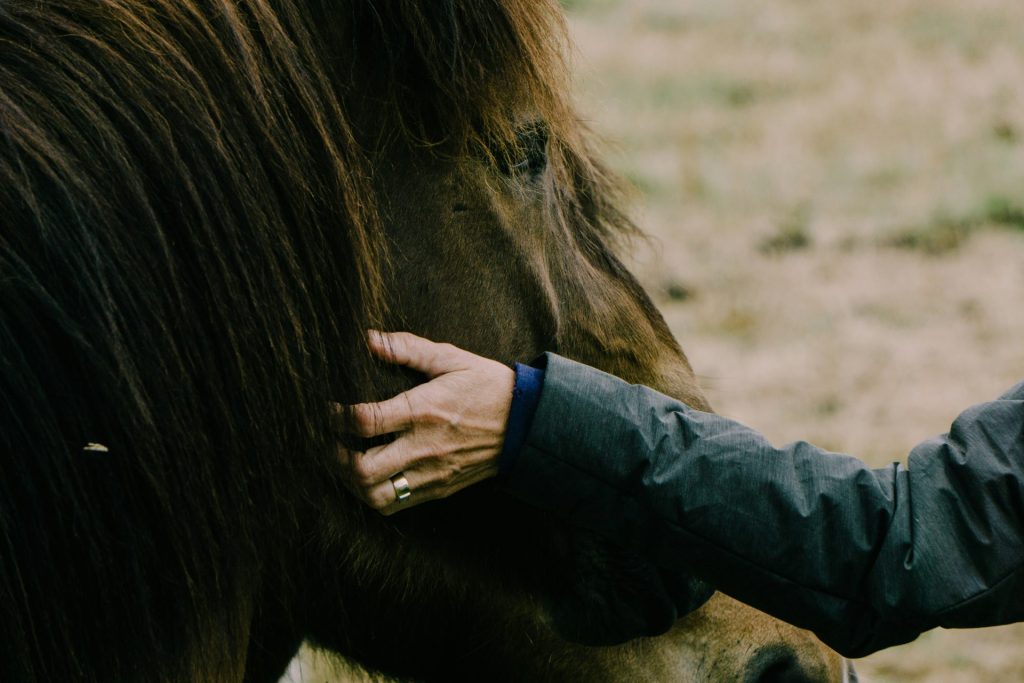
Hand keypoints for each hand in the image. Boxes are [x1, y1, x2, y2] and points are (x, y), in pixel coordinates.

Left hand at [338, 331, 514, 514]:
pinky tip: (369, 477)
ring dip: (350, 482)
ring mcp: (431, 473)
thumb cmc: (487, 385)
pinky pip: (396, 505)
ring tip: (344, 462)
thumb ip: (407, 348)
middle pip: (362, 469)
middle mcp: (423, 447)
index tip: (329, 409)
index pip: (365, 422)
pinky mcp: (438, 488)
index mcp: (424, 410)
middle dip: (334, 456)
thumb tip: (369, 338)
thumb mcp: (451, 358)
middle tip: (328, 440)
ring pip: (375, 496)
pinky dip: (373, 495)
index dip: (336, 417)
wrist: (526, 423)